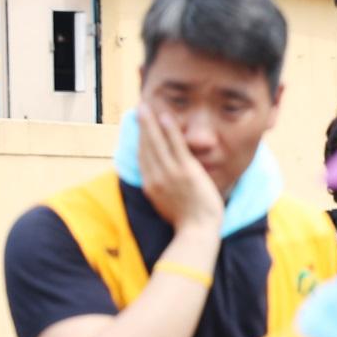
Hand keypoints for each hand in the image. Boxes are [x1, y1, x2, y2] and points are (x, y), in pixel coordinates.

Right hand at [137, 107, 222, 232]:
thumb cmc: (187, 221)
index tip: (139, 126)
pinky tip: (164, 116)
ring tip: (146, 106)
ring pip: (156, 142)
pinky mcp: (185, 170)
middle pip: (146, 146)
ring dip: (150, 122)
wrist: (197, 230)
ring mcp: (170, 172)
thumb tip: (158, 180)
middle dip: (141, 126)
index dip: (140, 139)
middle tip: (139, 108)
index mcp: (151, 185)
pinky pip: (175, 145)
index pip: (143, 157)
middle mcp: (156, 177)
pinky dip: (169, 129)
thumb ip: (161, 189)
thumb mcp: (166, 204)